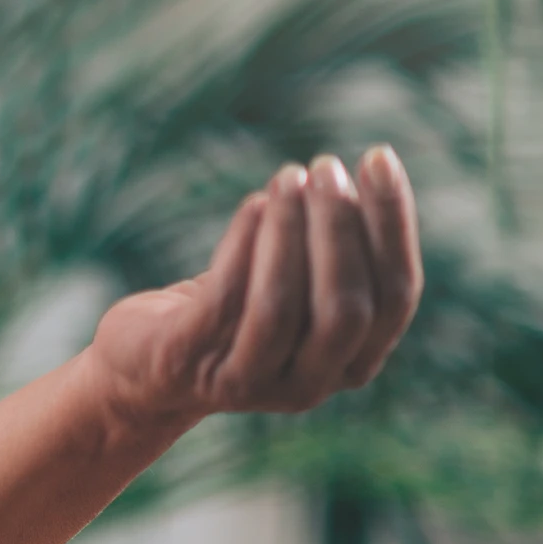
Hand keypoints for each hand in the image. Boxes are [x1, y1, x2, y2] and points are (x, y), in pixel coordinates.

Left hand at [90, 146, 421, 424]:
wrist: (146, 365)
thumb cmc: (235, 309)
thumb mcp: (297, 285)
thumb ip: (337, 251)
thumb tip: (373, 169)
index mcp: (354, 363)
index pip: (396, 298)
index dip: (393, 226)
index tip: (379, 158)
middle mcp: (311, 385)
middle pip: (347, 309)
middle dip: (340, 230)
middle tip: (326, 166)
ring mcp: (250, 383)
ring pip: (283, 306)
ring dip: (289, 232)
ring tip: (289, 175)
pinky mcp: (192, 364)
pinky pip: (226, 300)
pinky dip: (244, 244)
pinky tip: (255, 202)